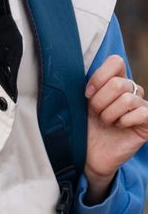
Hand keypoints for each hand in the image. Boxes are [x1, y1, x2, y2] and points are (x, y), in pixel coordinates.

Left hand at [84, 55, 147, 203]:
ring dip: (109, 113)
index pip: (115, 61)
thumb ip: (86, 84)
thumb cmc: (83, 126)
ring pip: (127, 98)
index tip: (87, 93)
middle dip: (100, 100)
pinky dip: (124, 121)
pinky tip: (118, 127)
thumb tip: (75, 68)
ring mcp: (141, 106)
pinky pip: (141, 113)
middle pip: (118, 82)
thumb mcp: (81, 102)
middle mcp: (131, 91)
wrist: (88, 153)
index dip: (99, 77)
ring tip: (105, 122)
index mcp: (114, 81)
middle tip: (95, 113)